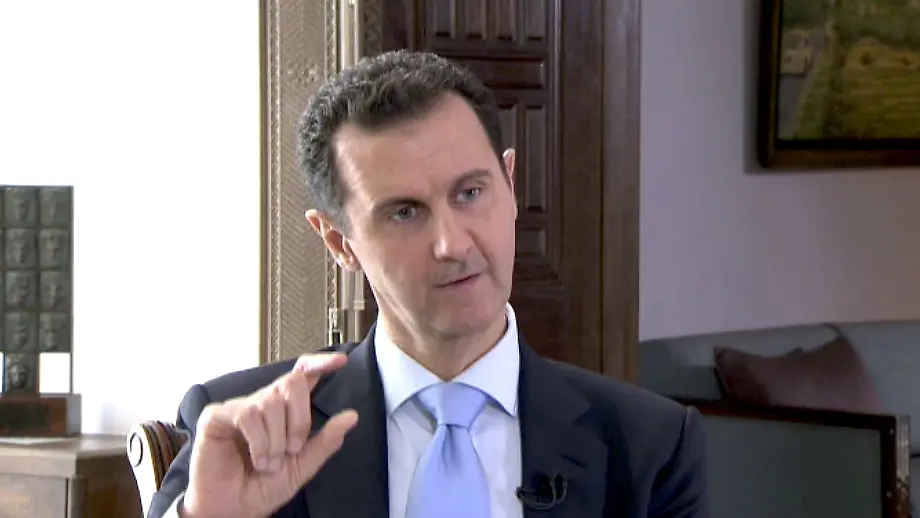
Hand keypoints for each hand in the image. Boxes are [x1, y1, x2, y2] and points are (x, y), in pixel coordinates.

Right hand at [180, 353, 358, 517]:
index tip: (341, 362)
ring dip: (276, 440)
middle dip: (300, 419)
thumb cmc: (263, 487)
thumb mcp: (302, 466)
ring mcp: (239, 407)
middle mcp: (263, 403)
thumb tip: (352, 416)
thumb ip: (326, 441)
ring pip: (271, 402)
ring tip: (269, 464)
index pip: (302, 375)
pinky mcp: (216, 416)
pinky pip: (247, 414)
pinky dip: (259, 441)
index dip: (320, 363)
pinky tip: (258, 459)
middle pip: (292, 383)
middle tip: (293, 450)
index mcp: (285, 410)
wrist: (234, 510)